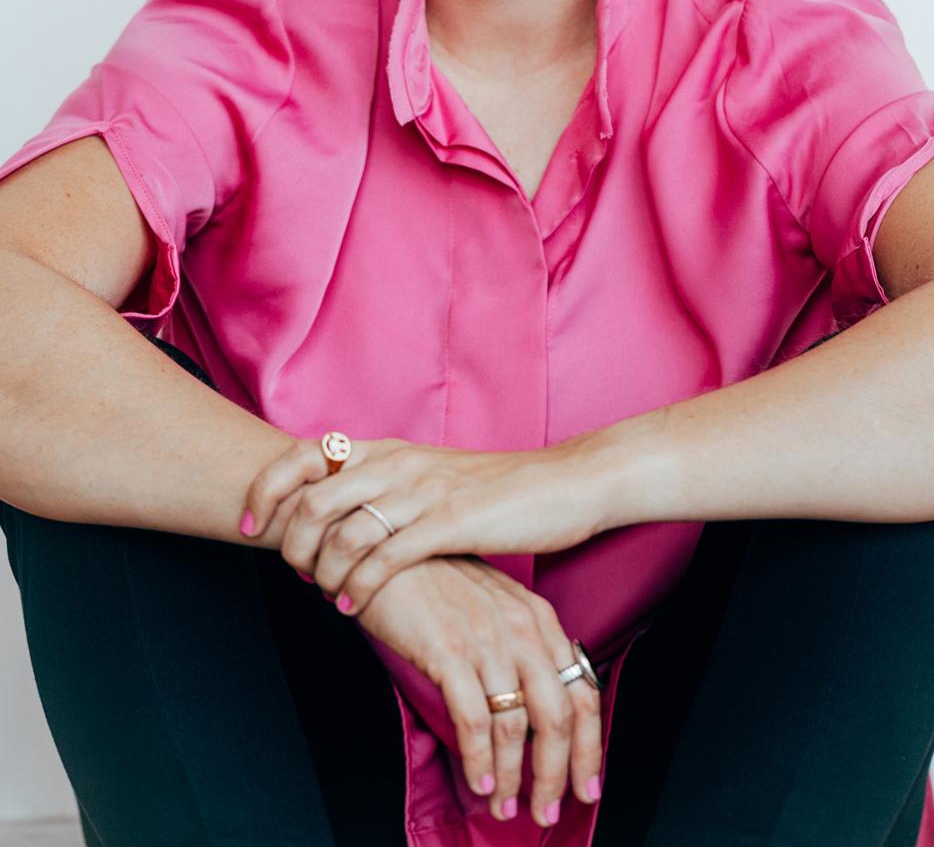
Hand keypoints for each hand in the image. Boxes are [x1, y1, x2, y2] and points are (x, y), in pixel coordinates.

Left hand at [239, 433, 608, 618]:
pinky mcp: (450, 522)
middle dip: (288, 542)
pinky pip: (386, 558)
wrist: (564, 482)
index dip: (265, 488)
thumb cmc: (495, 488)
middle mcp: (397, 463)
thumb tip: (335, 516)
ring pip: (342, 530)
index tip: (248, 524)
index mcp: (388, 449)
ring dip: (321, 571)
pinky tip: (352, 606)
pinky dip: (358, 586)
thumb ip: (384, 486)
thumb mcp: (429, 476)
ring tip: (324, 594)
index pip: (303, 454)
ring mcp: (423, 491)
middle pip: (311, 498)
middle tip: (293, 572)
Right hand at [345, 551, 604, 828]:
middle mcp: (522, 629)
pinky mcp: (449, 650)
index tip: (587, 784)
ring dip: (511, 777)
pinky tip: (477, 782)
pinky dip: (479, 761)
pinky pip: (474, 720)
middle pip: (559, 716)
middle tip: (548, 809)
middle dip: (556, 772)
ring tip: (504, 807)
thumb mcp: (492, 604)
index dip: (590, 746)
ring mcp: (487, 639)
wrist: (388, 546)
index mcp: (538, 618)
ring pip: (516, 727)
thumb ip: (517, 645)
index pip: (583, 691)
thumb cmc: (436, 578)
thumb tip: (531, 706)